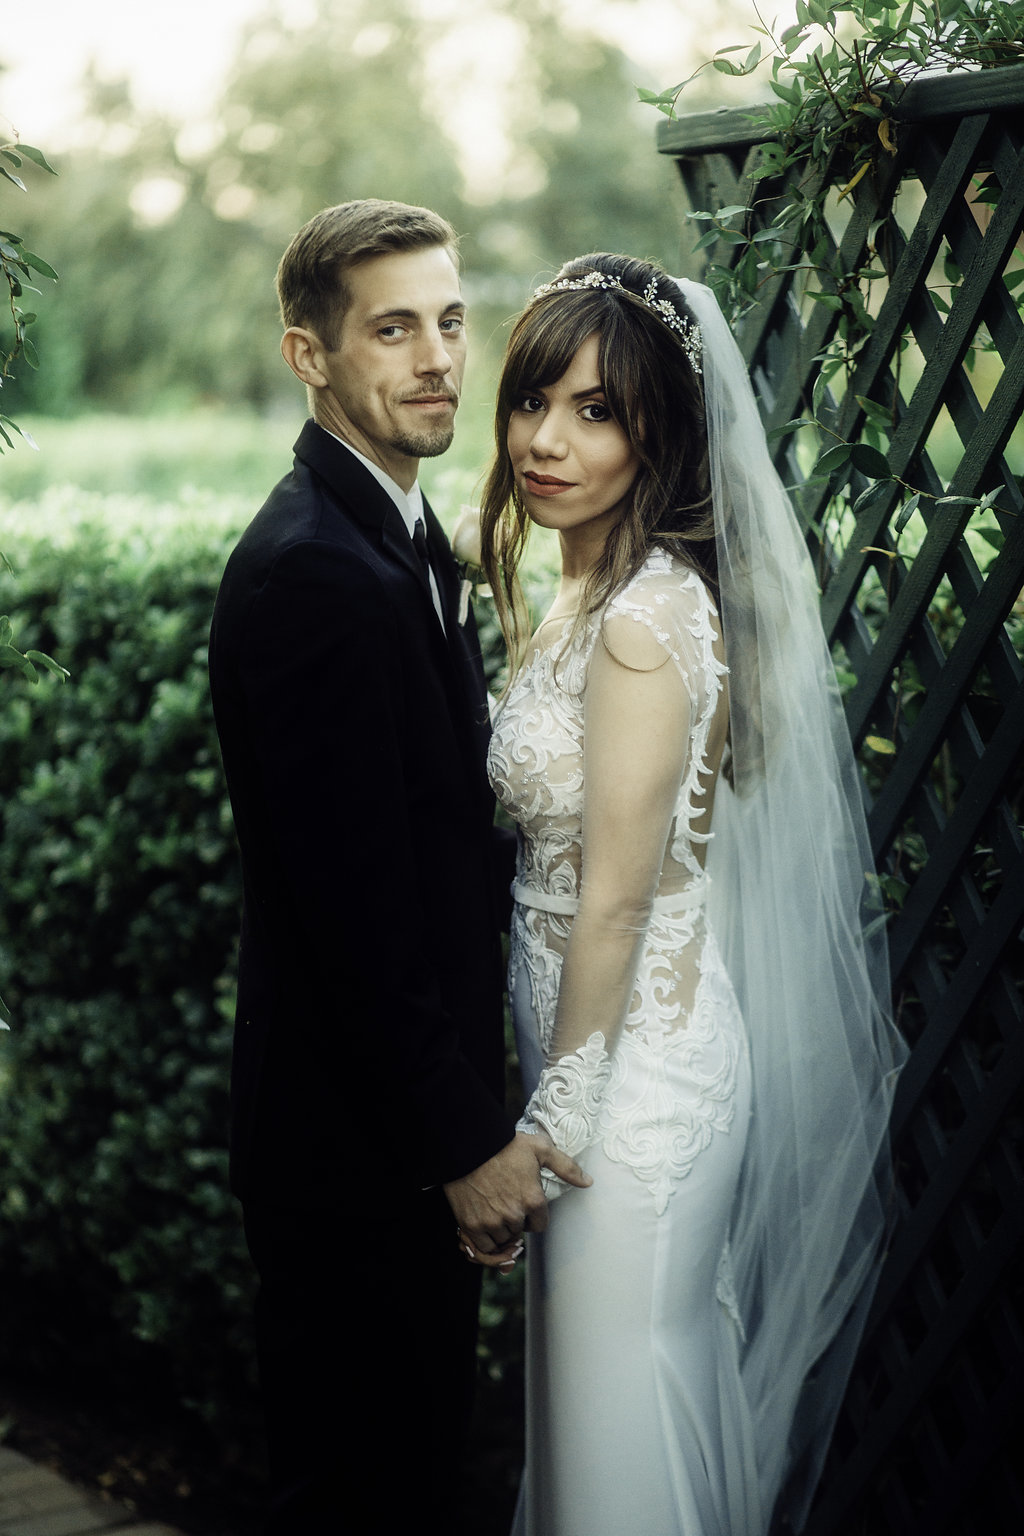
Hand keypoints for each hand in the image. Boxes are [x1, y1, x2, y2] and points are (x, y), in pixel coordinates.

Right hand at [444, 1131, 590, 1268]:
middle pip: (519, 1232)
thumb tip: (588, 1182)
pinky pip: (483, 1247)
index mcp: (533, 1200)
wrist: (470, 1145)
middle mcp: (514, 1215)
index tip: (522, 1204)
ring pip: (502, 1240)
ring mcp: (492, 1222)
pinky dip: (484, 1240)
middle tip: (504, 1201)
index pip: (539, 1225)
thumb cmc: (505, 1145)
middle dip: (515, 1221)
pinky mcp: (472, 1225)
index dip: (532, 1216)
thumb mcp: (540, 1149)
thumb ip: (566, 1167)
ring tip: (492, 1210)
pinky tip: (483, 1224)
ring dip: (499, 1230)